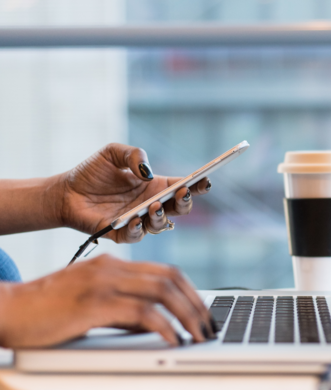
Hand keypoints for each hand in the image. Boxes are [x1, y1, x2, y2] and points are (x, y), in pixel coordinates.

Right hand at [0, 254, 215, 347]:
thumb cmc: (47, 310)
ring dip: (187, 315)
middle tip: (208, 326)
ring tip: (199, 335)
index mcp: (114, 265)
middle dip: (196, 303)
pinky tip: (173, 340)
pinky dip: (163, 326)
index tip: (203, 311)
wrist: (7, 309)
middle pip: (170, 278)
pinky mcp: (93, 303)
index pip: (166, 271)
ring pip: (161, 291)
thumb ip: (124, 309)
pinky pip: (141, 312)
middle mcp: (112, 268)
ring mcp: (103, 282)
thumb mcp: (93, 303)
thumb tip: (156, 324)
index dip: (191, 291)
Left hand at [57, 143, 211, 242]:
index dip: (197, 185)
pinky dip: (138, 229)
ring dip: (161, 216)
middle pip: (179, 209)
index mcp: (155, 186)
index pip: (182, 187)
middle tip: (183, 192)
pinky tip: (135, 219)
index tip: (205, 179)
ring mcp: (138, 220)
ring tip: (154, 205)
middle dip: (185, 202)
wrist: (65, 192)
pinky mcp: (122, 234)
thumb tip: (148, 172)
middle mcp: (151, 204)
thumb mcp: (113, 153)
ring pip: (161, 225)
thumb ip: (134, 155)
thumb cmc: (92, 172)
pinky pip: (136, 236)